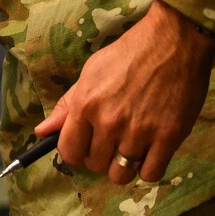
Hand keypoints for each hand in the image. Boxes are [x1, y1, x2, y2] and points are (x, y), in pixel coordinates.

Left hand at [34, 0, 214, 185]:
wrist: (173, 41)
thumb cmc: (129, 54)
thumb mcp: (91, 72)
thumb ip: (67, 105)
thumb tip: (41, 131)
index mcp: (86, 104)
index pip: (69, 151)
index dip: (75, 153)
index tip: (85, 147)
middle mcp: (109, 121)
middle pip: (96, 165)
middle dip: (101, 158)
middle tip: (112, 142)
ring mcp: (140, 132)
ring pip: (121, 175)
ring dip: (124, 166)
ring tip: (131, 149)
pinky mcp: (168, 137)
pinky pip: (150, 174)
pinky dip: (148, 168)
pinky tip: (149, 153)